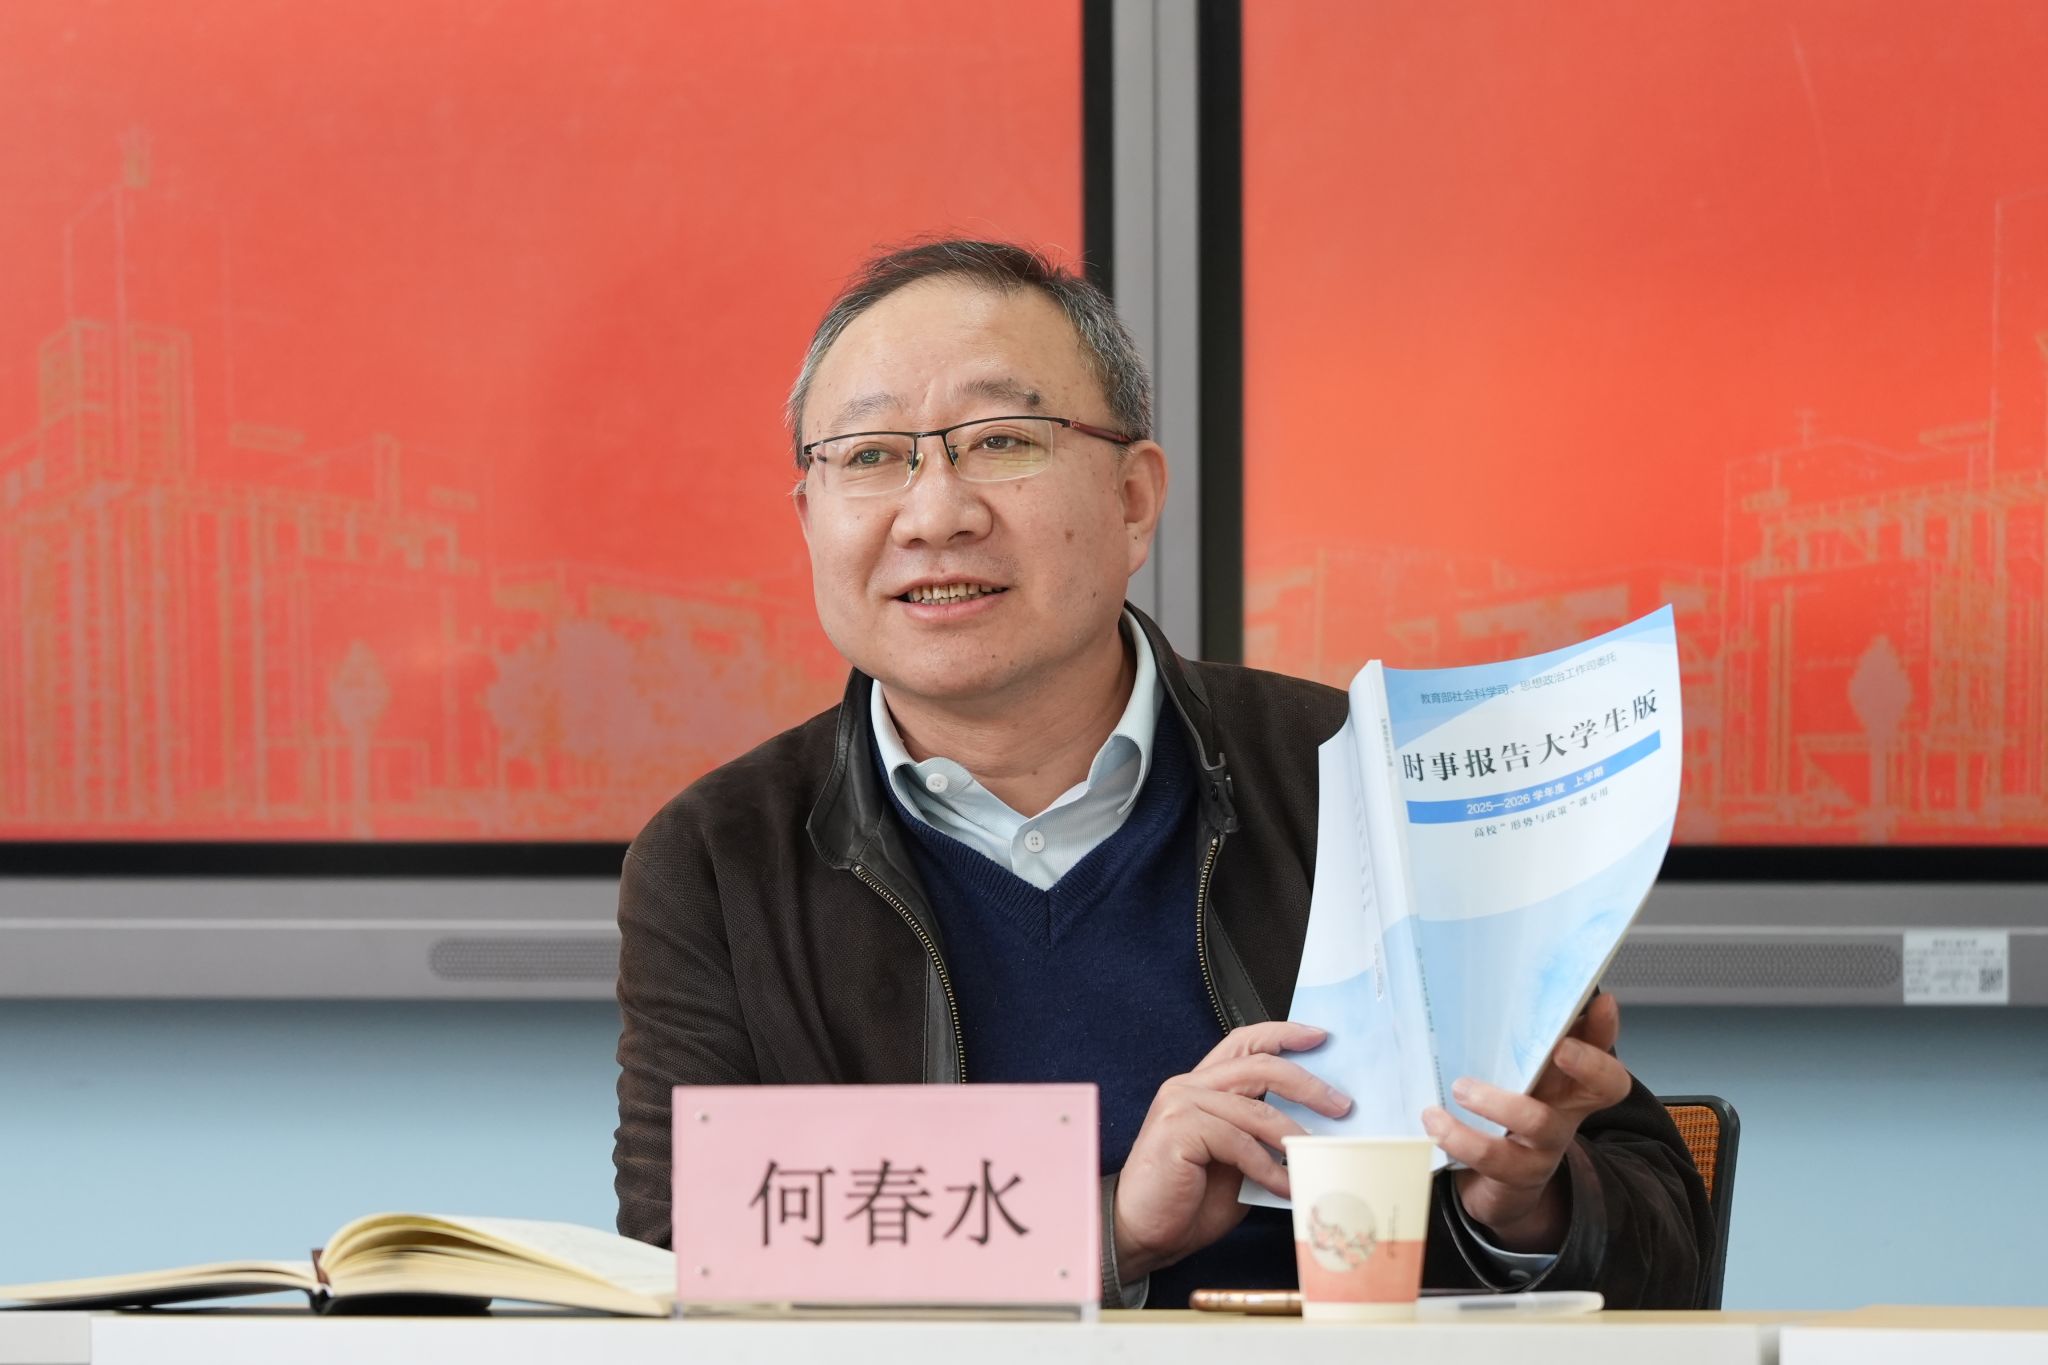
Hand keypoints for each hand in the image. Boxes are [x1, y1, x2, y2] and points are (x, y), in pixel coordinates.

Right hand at [1113, 1021, 1351, 1280]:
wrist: (1142, 1233)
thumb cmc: (1189, 1200)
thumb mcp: (1237, 1161)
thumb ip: (1262, 1137)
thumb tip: (1316, 1130)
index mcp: (1201, 1087)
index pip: (1243, 1043)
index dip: (1283, 1034)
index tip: (1320, 1036)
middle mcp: (1188, 1087)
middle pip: (1258, 1065)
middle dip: (1307, 1084)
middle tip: (1341, 1105)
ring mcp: (1181, 1106)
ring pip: (1255, 1108)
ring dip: (1294, 1134)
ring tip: (1319, 1154)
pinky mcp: (1179, 1131)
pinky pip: (1239, 1143)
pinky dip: (1269, 1167)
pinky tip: (1285, 1185)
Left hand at [1423, 992, 1630, 1252]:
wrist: (1496, 1190)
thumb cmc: (1502, 1120)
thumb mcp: (1510, 1080)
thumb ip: (1514, 1044)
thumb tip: (1515, 998)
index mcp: (1566, 1083)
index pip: (1602, 1045)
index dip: (1608, 1032)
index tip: (1600, 1002)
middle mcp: (1565, 1111)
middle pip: (1603, 1087)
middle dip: (1586, 1063)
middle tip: (1559, 1046)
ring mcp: (1544, 1146)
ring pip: (1541, 1122)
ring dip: (1499, 1102)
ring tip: (1460, 1088)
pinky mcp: (1514, 1174)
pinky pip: (1493, 1158)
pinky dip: (1459, 1137)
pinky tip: (1433, 1121)